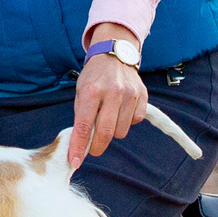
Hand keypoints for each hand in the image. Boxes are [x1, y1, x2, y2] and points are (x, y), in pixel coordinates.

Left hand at [69, 22, 147, 172]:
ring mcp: (130, 94)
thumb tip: (80, 144)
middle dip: (97, 147)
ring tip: (108, 117)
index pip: (83, 126)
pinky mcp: (143, 96)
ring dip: (112, 131)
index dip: (79, 147)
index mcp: (91, 91)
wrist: (114, 54)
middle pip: (105, 133)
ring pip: (121, 131)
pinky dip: (126, 122)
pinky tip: (121, 110)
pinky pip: (135, 122)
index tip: (74, 162)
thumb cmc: (94, 76)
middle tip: (93, 149)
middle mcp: (112, 92)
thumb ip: (81, 116)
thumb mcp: (80, 91)